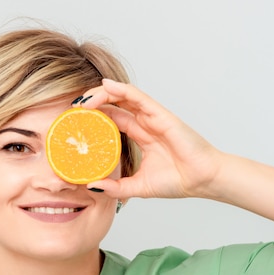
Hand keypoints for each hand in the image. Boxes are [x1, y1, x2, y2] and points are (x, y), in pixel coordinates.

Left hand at [79, 79, 223, 199]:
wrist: (201, 180)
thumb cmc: (178, 181)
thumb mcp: (138, 187)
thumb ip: (115, 187)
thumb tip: (91, 186)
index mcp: (140, 135)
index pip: (111, 120)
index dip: (92, 118)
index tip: (73, 123)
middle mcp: (144, 123)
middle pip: (113, 105)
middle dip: (91, 104)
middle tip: (72, 110)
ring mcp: (152, 117)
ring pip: (122, 97)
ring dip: (100, 95)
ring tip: (82, 102)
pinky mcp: (160, 114)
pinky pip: (137, 96)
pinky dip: (120, 89)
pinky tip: (104, 87)